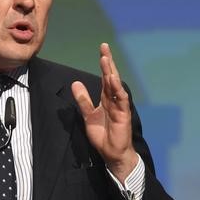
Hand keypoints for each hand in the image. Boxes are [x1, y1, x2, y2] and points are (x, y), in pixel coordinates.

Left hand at [71, 43, 138, 181]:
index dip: (104, 64)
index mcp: (107, 99)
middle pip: (110, 77)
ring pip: (115, 86)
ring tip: (106, 59)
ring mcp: (120, 106)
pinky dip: (117, 89)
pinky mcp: (123, 114)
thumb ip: (83, 100)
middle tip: (104, 47)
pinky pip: (121, 99)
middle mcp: (114, 99)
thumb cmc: (103, 135)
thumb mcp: (88, 115)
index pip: (105, 78)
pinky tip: (113, 79)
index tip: (102, 50)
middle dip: (108, 62)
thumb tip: (75, 83)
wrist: (112, 153)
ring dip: (111, 72)